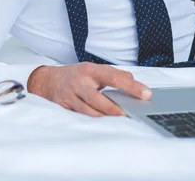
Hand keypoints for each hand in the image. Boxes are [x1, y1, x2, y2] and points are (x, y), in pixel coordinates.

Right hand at [27, 63, 151, 116]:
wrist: (48, 80)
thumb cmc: (76, 75)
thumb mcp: (93, 69)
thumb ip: (113, 75)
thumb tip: (134, 82)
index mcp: (90, 70)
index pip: (113, 77)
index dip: (131, 86)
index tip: (146, 94)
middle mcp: (79, 83)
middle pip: (100, 100)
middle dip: (116, 110)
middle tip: (131, 116)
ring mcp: (71, 97)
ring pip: (90, 112)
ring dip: (106, 119)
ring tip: (121, 122)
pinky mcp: (65, 108)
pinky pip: (81, 118)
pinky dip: (93, 122)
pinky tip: (104, 125)